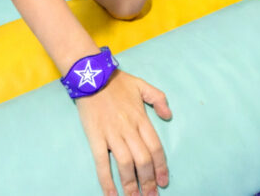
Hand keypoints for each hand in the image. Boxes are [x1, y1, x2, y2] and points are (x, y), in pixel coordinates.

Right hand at [75, 71, 170, 195]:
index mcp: (141, 118)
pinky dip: (106, 180)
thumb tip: (169, 115)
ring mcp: (111, 134)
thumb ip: (159, 98)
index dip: (161, 167)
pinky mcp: (95, 136)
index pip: (155, 148)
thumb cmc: (116, 81)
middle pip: (142, 160)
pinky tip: (111, 194)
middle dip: (148, 181)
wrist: (90, 74)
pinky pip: (102, 162)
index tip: (163, 182)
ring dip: (131, 184)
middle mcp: (128, 129)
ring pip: (125, 164)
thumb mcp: (142, 84)